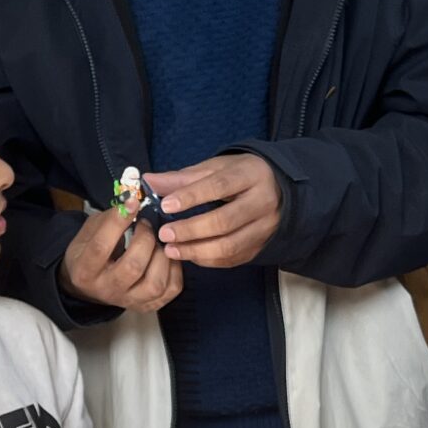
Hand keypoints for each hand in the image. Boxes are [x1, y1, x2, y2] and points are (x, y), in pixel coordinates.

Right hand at [60, 204, 181, 312]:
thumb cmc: (90, 253)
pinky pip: (170, 290)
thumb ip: (109, 219)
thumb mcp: (89, 233)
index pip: (101, 246)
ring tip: (158, 242)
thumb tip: (134, 202)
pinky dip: (174, 269)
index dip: (118, 222)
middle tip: (146, 225)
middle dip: (145, 239)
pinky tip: (166, 256)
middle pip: (132, 267)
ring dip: (162, 255)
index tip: (133, 202)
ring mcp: (129, 301)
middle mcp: (107, 289)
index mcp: (85, 270)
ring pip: (155, 283)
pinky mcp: (147, 306)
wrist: (90, 287)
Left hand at [151, 154, 281, 268]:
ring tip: (171, 249)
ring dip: (196, 250)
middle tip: (164, 234)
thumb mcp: (216, 168)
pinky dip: (207, 259)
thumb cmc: (240, 176)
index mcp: (251, 175)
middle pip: (225, 221)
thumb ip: (183, 178)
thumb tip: (149, 182)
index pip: (219, 186)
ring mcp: (265, 228)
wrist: (278, 190)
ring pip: (229, 245)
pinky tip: (188, 254)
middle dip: (190, 230)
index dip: (191, 196)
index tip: (166, 206)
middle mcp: (263, 202)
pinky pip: (232, 258)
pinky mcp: (260, 246)